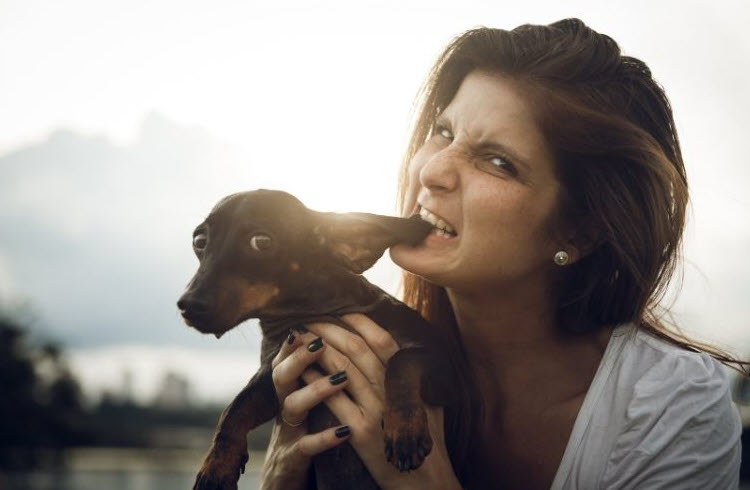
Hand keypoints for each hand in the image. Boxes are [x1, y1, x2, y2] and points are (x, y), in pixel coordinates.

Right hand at [259, 330, 352, 489]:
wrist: (286, 477)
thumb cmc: (307, 429)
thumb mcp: (312, 398)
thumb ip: (323, 370)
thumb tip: (346, 335)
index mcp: (293, 388)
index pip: (289, 356)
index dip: (297, 340)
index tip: (310, 320)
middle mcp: (286, 405)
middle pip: (283, 374)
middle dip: (299, 357)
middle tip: (318, 342)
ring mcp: (288, 431)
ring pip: (292, 405)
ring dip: (316, 390)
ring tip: (342, 379)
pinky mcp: (294, 458)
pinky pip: (306, 447)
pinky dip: (324, 438)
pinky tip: (344, 432)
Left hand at [306, 314, 462, 489]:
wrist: (423, 483)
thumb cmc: (424, 444)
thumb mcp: (428, 405)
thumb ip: (414, 380)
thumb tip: (403, 354)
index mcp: (408, 382)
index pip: (382, 341)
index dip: (360, 322)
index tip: (340, 310)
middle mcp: (392, 392)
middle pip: (356, 349)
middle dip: (330, 329)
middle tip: (311, 317)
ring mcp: (376, 412)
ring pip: (340, 368)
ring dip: (317, 349)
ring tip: (300, 337)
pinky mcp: (359, 433)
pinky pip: (331, 398)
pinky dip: (314, 380)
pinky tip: (301, 369)